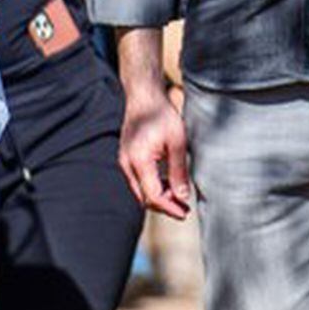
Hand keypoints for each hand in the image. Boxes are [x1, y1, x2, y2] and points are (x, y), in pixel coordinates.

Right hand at [119, 83, 191, 219]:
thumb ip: (179, 170)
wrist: (144, 96)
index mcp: (139, 160)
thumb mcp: (177, 141)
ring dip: (158, 197)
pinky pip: (138, 180)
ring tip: (179, 199)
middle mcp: (127, 163)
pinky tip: (168, 185)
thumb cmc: (161, 114)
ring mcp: (124, 161)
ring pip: (140, 190)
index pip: (153, 195)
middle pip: (144, 197)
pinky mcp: (127, 158)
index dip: (169, 207)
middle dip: (164, 206)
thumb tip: (183, 196)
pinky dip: (152, 186)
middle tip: (184, 210)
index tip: (184, 213)